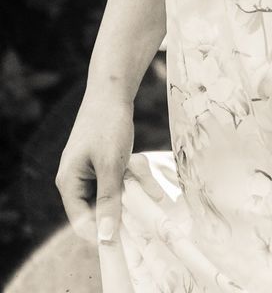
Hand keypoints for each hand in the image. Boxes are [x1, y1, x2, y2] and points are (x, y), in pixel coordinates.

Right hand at [55, 87, 134, 247]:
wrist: (113, 90)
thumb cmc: (107, 125)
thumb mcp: (111, 165)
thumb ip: (109, 202)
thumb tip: (107, 237)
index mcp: (69, 183)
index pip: (82, 223)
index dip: (103, 233)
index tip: (128, 241)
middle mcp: (76, 181)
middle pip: (101, 208)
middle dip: (124, 200)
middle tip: (141, 192)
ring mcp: (90, 172)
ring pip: (115, 193)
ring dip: (132, 184)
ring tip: (140, 168)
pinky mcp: (103, 164)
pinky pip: (120, 179)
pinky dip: (133, 174)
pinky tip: (141, 165)